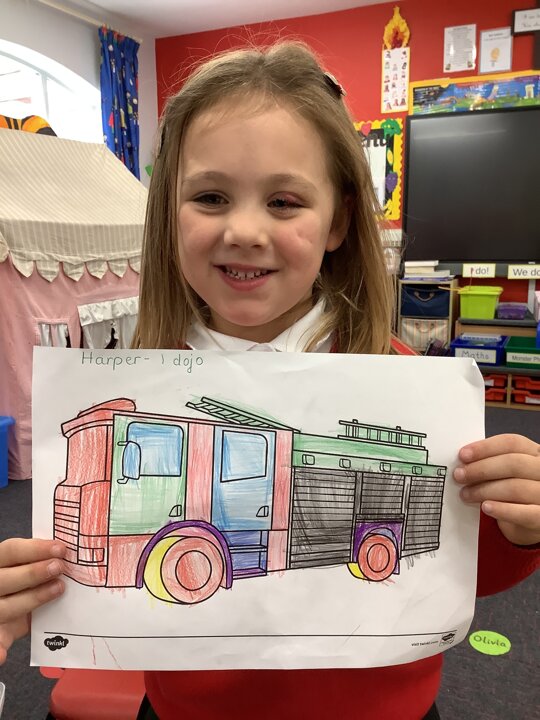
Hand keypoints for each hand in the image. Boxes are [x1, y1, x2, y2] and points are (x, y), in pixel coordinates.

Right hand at [0, 538, 65, 664]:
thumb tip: (70, 558)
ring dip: (32, 599)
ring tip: (58, 590)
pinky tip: (2, 655)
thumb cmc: (23, 584)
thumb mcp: (25, 569)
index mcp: (0, 563)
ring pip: (5, 607)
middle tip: (59, 568)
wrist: (7, 611)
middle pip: (7, 578)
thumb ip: (40, 563)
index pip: (11, 551)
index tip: (61, 549)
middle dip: (34, 572)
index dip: (36, 549)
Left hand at [454, 434, 539, 545]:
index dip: (485, 447)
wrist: (530, 519)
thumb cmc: (514, 492)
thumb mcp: (507, 472)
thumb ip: (492, 463)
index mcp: (534, 453)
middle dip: (481, 469)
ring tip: (466, 494)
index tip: (463, 455)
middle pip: (513, 463)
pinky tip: (485, 508)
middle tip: (459, 476)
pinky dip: (502, 510)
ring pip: (515, 488)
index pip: (512, 443)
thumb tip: (464, 462)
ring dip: (484, 490)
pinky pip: (524, 513)